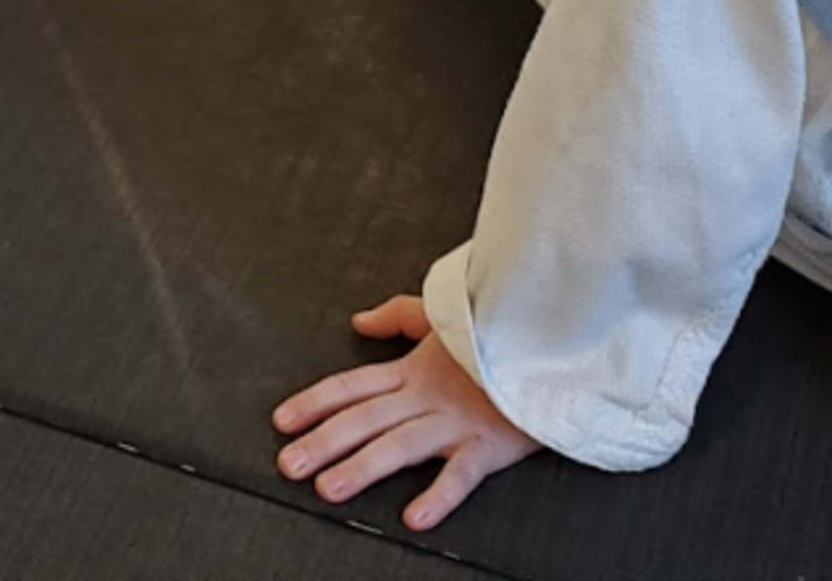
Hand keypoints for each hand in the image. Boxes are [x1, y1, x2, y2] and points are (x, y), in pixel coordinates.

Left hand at [273, 297, 538, 530]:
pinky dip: (439, 495)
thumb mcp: (441, 314)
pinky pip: (461, 473)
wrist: (550, 336)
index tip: (281, 422)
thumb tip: (359, 320)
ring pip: (399, 445)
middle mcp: (425, 397)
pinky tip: (413, 516)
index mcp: (412, 370)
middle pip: (364, 419)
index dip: (314, 403)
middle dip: (323, 442)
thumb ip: (397, 317)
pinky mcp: (489, 442)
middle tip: (288, 465)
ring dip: (362, 467)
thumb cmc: (497, 330)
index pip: (352, 386)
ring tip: (329, 488)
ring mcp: (455, 421)